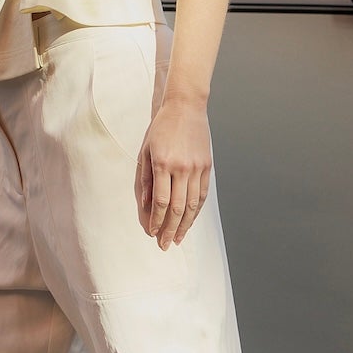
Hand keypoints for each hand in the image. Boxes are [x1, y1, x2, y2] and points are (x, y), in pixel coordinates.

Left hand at [135, 92, 211, 248]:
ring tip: (177, 239)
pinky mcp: (207, 167)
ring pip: (192, 205)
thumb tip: (145, 205)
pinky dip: (196, 211)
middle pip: (177, 208)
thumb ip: (145, 179)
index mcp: (163, 164)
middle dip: (169, 229)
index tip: (152, 233)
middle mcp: (182, 168)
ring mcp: (197, 168)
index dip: (155, 220)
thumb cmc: (161, 127)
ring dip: (184, 225)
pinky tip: (190, 221)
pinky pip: (202, 195)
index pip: (159, 201)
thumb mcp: (146, 150)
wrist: (186, 107)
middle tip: (164, 245)